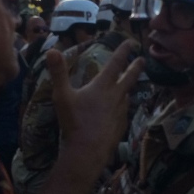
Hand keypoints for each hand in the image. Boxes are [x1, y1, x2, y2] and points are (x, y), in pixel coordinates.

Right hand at [47, 41, 144, 157]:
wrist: (89, 151)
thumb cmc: (75, 121)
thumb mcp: (62, 95)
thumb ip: (58, 73)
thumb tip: (51, 50)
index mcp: (103, 86)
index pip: (116, 63)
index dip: (123, 51)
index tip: (131, 42)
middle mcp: (116, 96)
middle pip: (129, 78)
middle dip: (136, 67)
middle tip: (142, 60)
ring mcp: (121, 112)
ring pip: (127, 96)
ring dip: (127, 89)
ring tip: (126, 87)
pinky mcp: (121, 126)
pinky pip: (123, 112)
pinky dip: (121, 107)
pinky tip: (117, 111)